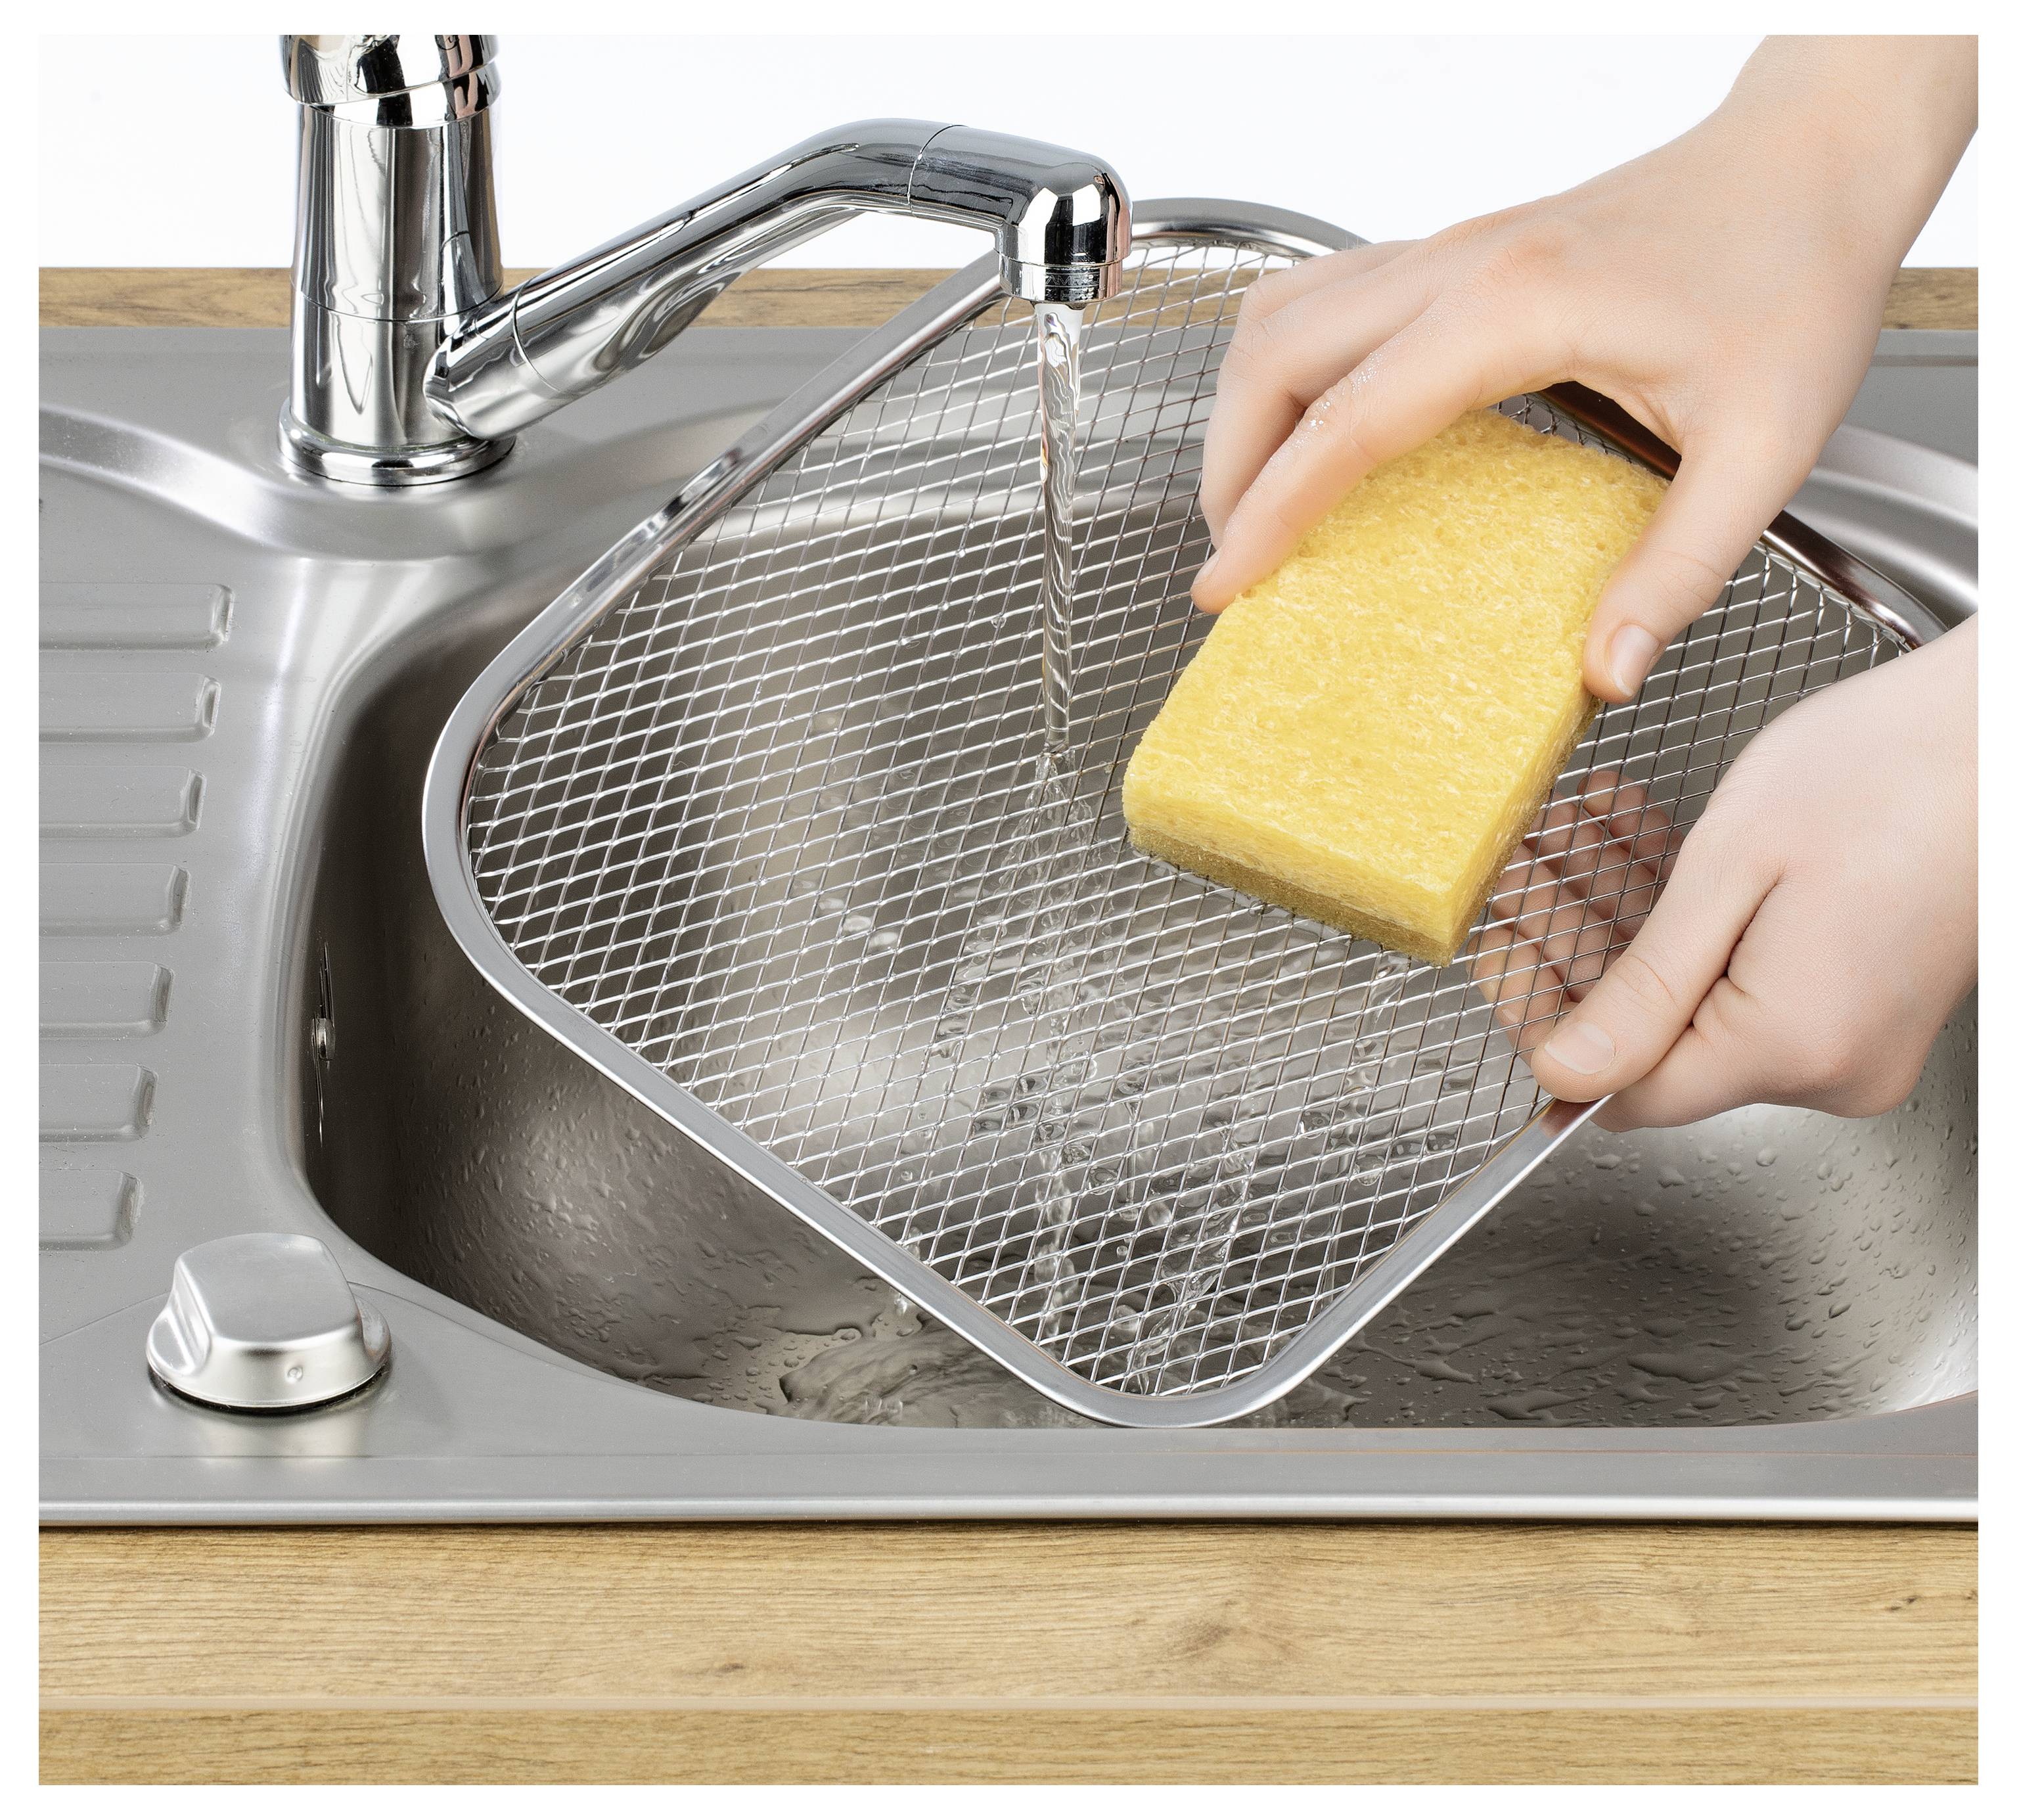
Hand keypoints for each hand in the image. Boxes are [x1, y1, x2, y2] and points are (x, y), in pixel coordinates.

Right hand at [1192, 37, 1977, 702]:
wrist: (1815, 157)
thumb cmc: (1794, 269)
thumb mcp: (1766, 444)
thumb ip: (1681, 567)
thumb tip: (1608, 670)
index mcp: (1517, 309)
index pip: (1347, 418)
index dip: (1269, 508)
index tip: (1226, 582)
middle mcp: (1464, 264)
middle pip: (1275, 350)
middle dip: (1225, 463)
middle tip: (1231, 557)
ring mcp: (1452, 248)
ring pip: (1284, 310)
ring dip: (1243, 407)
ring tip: (1250, 501)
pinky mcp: (1459, 251)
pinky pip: (1325, 296)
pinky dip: (1287, 368)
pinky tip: (1312, 427)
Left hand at [1473, 620, 1975, 1129]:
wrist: (2008, 731)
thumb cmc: (1895, 768)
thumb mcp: (1733, 868)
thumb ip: (1643, 988)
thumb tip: (1563, 1075)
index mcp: (1792, 1046)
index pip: (1622, 1091)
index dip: (1546, 1027)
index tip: (1500, 951)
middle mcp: (1833, 1069)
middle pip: (1653, 1044)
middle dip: (1579, 952)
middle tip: (1529, 864)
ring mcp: (1858, 1042)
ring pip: (1693, 1005)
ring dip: (1627, 923)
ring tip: (1580, 834)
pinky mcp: (1868, 1006)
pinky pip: (1748, 985)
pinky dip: (1691, 926)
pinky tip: (1648, 848)